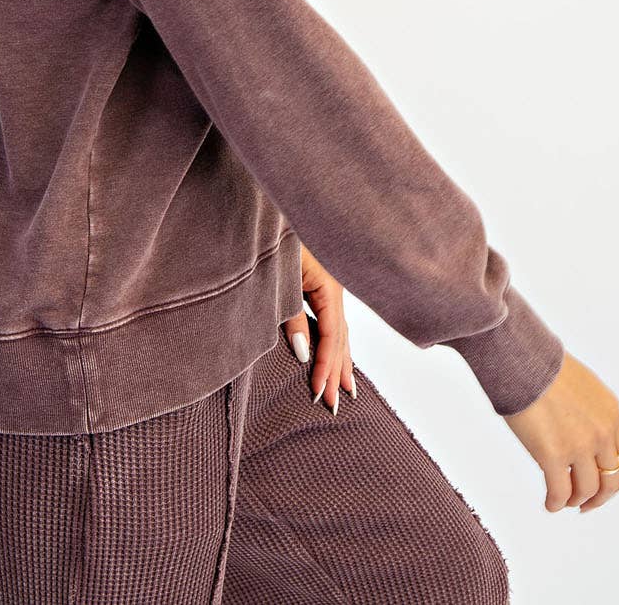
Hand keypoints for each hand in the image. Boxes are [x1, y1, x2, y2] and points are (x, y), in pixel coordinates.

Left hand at [281, 243, 356, 413]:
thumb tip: (305, 355)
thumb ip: (293, 317)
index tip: (318, 391)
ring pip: (341, 329)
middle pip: (341, 336)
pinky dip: (337, 342)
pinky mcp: (322, 284)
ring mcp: (331, 285)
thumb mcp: (282, 279)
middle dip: (338, 371)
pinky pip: (334, 320)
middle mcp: (335, 287)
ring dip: (342, 360)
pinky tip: (339, 354)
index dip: (325, 365)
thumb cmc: (274, 240)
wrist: (269, 213)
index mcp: (329, 286)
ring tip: (348, 389)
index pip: (332, 335)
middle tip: (335, 405)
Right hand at [501, 350, 618, 512]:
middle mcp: (601, 432)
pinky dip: (556, 503)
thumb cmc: (542, 366)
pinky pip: (561, 491)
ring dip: (576, 499)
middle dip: (600, 497)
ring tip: (564, 501)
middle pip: (612, 479)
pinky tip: (550, 503)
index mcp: (611, 413)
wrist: (520, 360)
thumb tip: (581, 431)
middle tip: (586, 503)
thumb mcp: (583, 385)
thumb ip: (591, 411)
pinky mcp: (553, 455)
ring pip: (587, 489)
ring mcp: (579, 445)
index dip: (616, 478)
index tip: (604, 486)